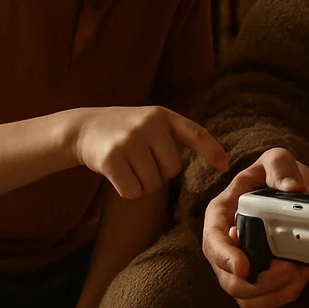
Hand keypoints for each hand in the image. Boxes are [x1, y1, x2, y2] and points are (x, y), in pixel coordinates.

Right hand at [70, 106, 227, 199]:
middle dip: (160, 173)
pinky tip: (117, 175)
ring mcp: (130, 141)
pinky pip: (133, 191)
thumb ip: (172, 136)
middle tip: (142, 162)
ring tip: (129, 166)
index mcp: (163, 116)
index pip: (195, 133)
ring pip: (153, 183)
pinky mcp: (112, 159)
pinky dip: (128, 190)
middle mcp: (149, 125)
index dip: (211, 150)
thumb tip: (210, 162)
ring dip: (142, 184)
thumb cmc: (124, 131)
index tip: (225, 166)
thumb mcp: (150, 122)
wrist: (83, 128)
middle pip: (172, 169)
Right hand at [202, 148, 308, 307]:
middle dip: (261, 282)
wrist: (283, 188)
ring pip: (245, 297)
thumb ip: (281, 168)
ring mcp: (236, 265)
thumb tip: (294, 188)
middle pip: (229, 279)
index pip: (213, 242)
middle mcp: (223, 244)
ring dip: (274, 293)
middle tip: (292, 269)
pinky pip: (260, 302)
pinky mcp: (254, 278)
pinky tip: (300, 278)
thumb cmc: (273, 174)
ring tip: (301, 273)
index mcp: (220, 214)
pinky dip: (281, 297)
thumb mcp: (276, 159)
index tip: (244, 267)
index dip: (225, 258)